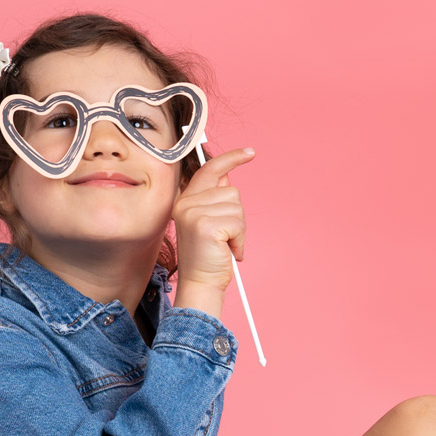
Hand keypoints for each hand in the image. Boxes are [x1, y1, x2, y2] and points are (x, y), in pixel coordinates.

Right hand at [171, 147, 254, 308]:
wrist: (201, 283)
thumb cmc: (209, 256)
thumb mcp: (209, 222)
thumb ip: (215, 199)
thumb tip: (228, 175)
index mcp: (186, 200)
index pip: (209, 170)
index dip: (230, 158)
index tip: (250, 152)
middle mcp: (186, 204)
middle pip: (231, 191)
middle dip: (237, 216)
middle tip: (225, 236)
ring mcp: (193, 213)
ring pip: (237, 206)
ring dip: (239, 229)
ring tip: (225, 244)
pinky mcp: (205, 225)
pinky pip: (238, 223)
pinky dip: (240, 239)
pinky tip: (228, 250)